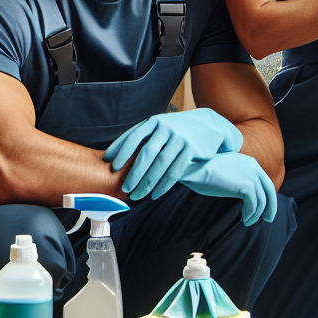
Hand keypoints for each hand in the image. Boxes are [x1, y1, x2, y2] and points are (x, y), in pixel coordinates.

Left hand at [104, 108, 243, 200]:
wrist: (207, 124)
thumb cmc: (175, 129)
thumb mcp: (159, 126)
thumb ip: (143, 136)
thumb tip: (116, 153)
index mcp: (153, 122)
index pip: (133, 136)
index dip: (120, 150)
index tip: (110, 165)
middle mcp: (165, 128)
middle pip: (146, 153)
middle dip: (133, 173)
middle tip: (124, 188)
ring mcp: (179, 138)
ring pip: (160, 165)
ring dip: (147, 183)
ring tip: (137, 195)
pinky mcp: (191, 149)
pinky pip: (175, 171)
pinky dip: (164, 185)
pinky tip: (155, 195)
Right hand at [179, 152, 277, 224]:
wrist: (194, 167)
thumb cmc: (202, 169)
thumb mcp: (225, 169)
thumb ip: (237, 175)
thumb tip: (241, 190)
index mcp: (249, 162)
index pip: (264, 181)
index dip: (267, 195)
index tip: (264, 206)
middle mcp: (254, 167)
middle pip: (269, 190)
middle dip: (271, 206)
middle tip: (268, 219)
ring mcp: (251, 176)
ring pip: (261, 200)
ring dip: (256, 214)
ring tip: (248, 222)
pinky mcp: (246, 186)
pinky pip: (253, 205)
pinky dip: (251, 215)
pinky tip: (245, 219)